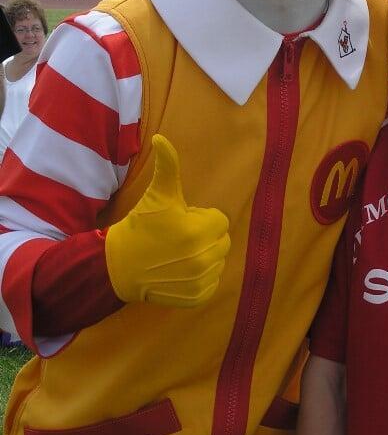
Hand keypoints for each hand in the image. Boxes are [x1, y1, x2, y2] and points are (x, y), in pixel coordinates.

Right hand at [105, 135, 230, 305]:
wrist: (119, 266)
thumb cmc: (141, 225)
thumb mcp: (157, 194)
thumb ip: (167, 165)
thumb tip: (160, 137)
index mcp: (198, 231)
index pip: (219, 219)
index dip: (200, 217)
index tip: (181, 220)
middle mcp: (203, 258)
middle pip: (222, 240)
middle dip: (204, 235)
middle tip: (179, 235)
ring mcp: (200, 280)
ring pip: (218, 260)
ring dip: (204, 254)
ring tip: (178, 252)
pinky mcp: (197, 297)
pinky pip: (212, 282)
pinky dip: (201, 277)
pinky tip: (180, 270)